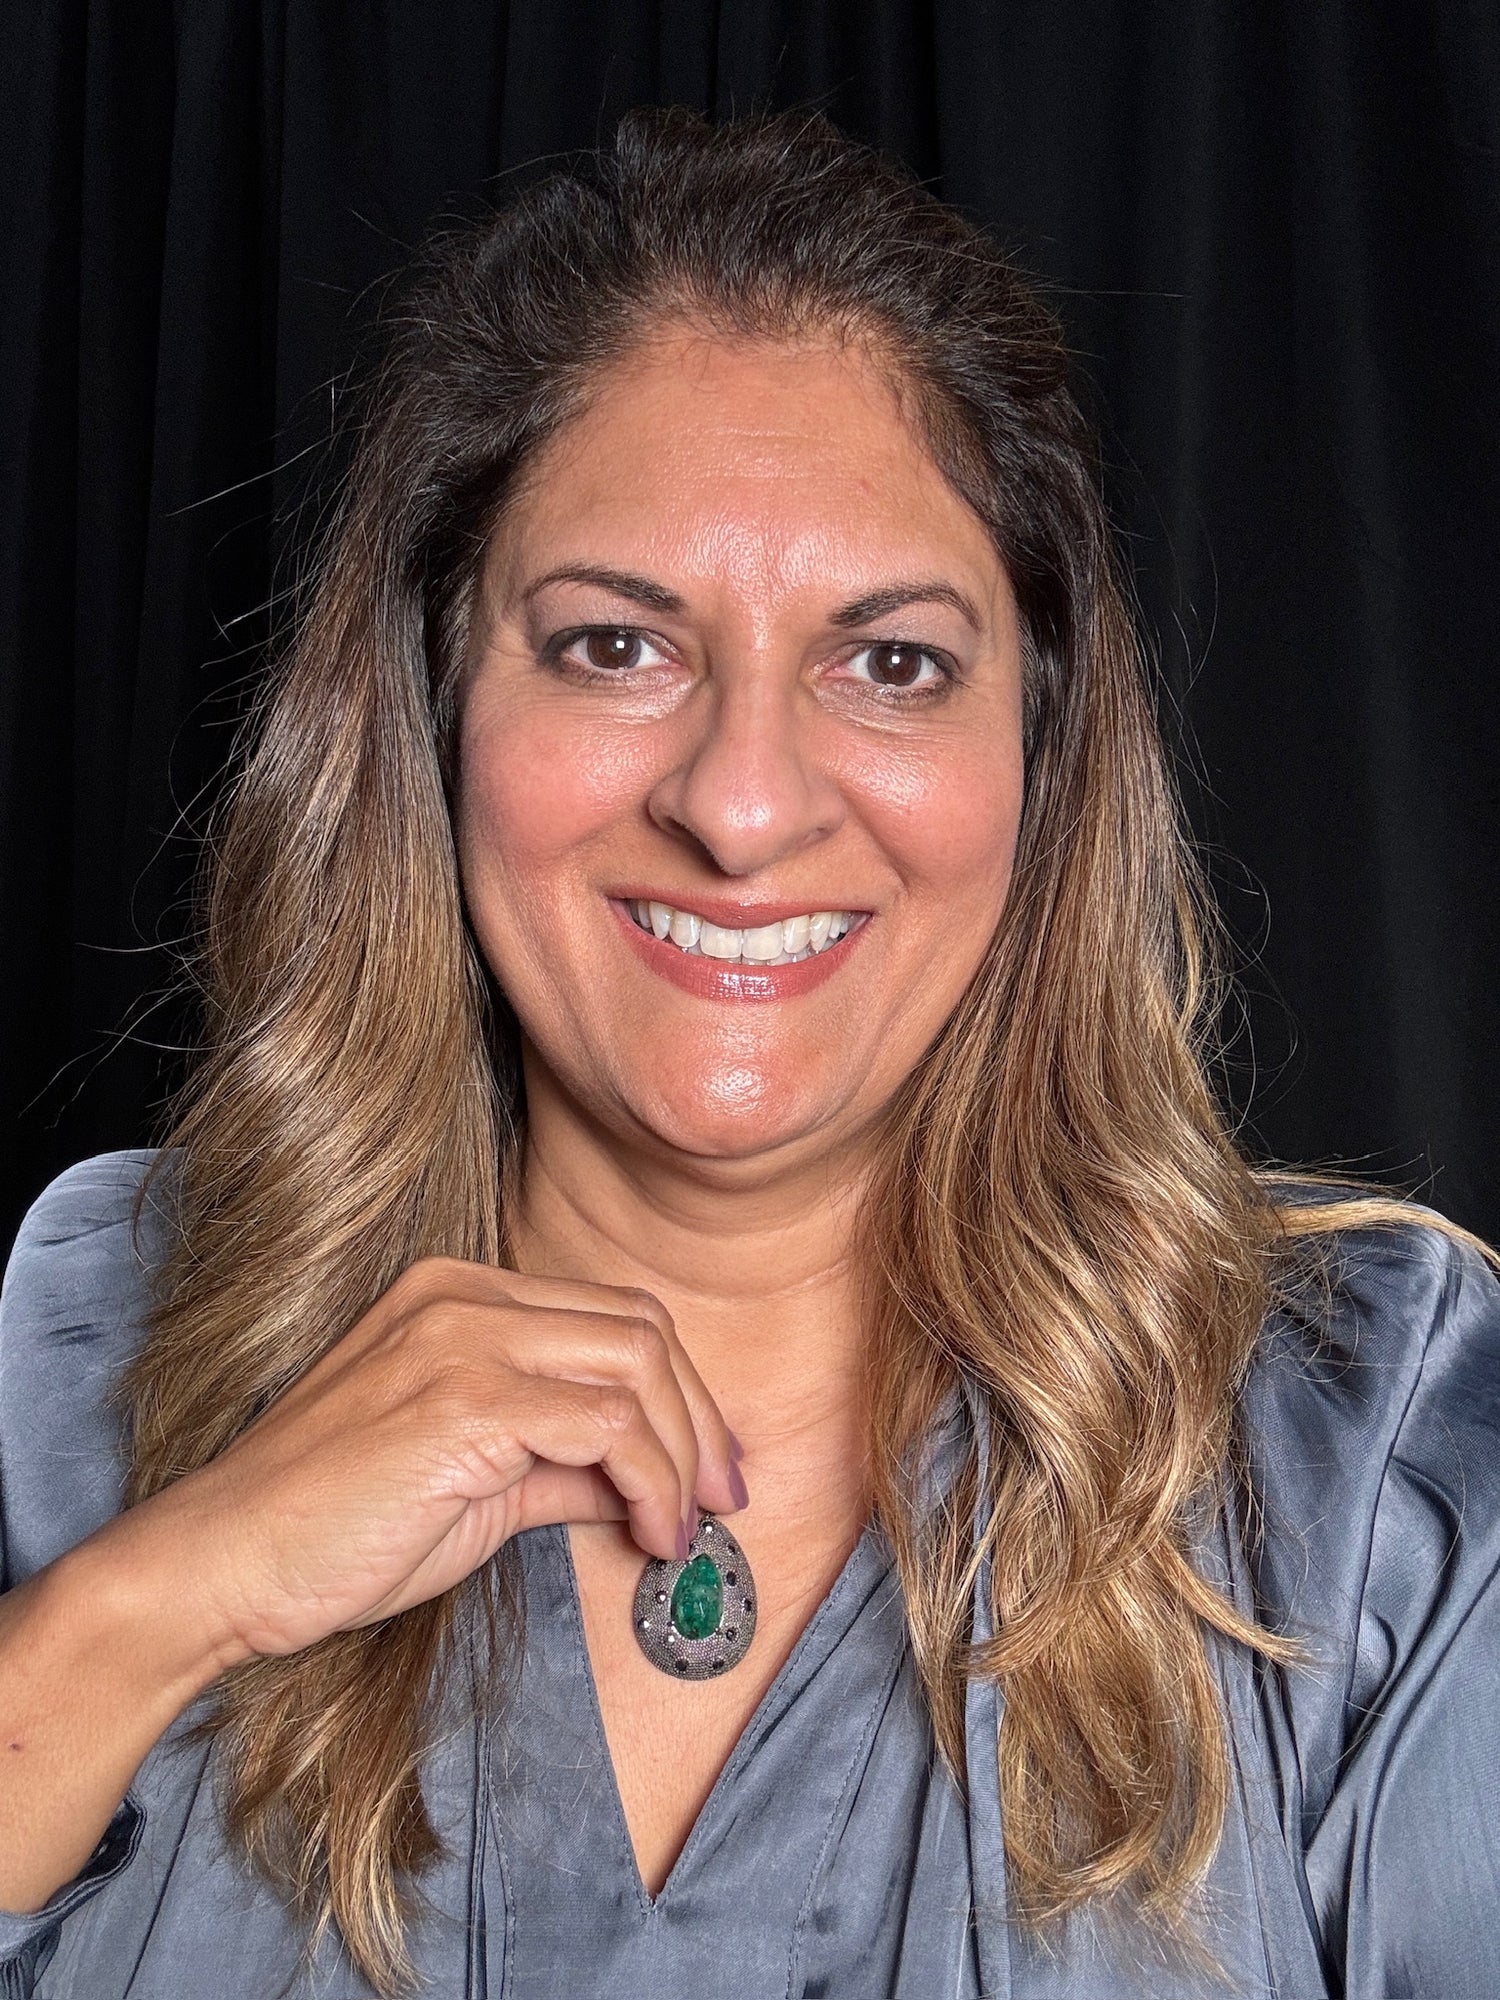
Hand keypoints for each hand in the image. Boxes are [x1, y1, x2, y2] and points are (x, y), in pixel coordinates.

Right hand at [115, 1257, 744, 1666]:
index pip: (614, 1318)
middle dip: (701, 1421)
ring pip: (637, 1365)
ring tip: (679, 1528)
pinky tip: (645, 1531)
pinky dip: (650, 1480)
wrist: (223, 1563)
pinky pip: (606, 1424)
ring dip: (683, 1456)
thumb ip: (559, 1466)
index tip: (707, 1473)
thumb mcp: (473, 1484)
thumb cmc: (332, 1530)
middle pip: (642, 1328)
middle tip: (722, 1501)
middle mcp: (463, 1297)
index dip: (681, 1395)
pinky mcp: (462, 1401)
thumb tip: (643, 1487)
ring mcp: (461, 1339)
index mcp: (459, 1296)